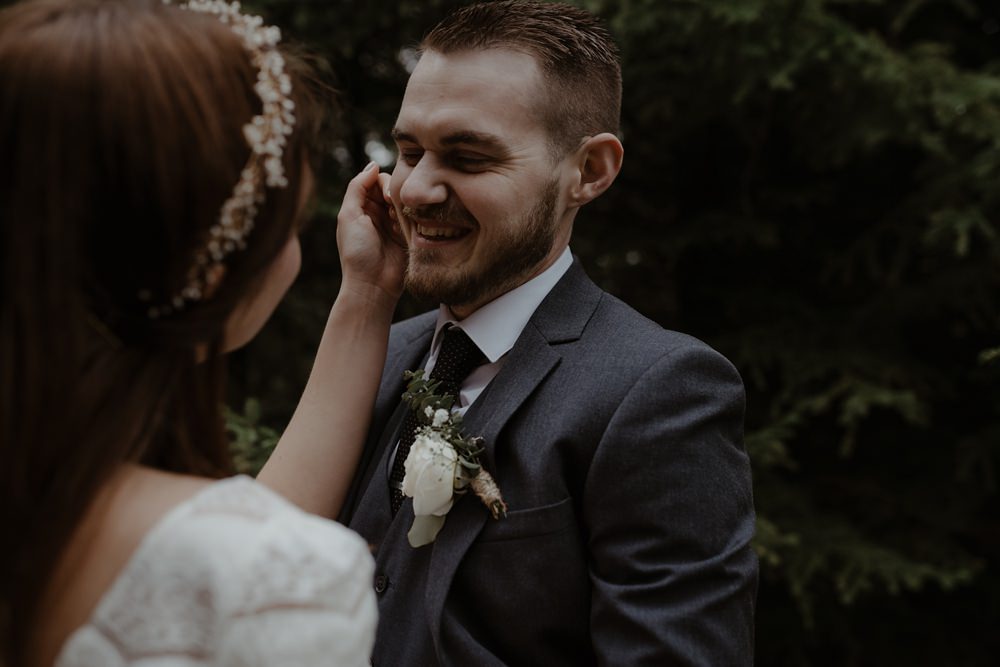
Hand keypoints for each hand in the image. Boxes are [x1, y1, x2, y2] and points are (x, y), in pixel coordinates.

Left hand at [336, 161, 406, 308]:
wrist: (373, 285)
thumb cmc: (357, 252)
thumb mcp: (349, 215)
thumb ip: (357, 187)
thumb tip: (373, 164)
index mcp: (361, 207)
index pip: (376, 181)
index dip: (383, 183)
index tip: (387, 197)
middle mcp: (378, 213)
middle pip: (393, 188)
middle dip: (396, 193)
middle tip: (395, 205)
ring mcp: (394, 224)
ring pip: (407, 201)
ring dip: (405, 207)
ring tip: (399, 220)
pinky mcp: (408, 235)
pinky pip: (417, 217)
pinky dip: (414, 219)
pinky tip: (409, 229)